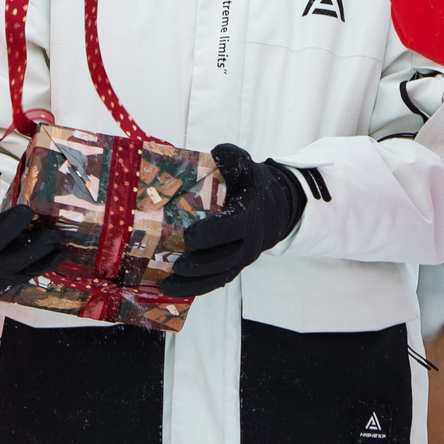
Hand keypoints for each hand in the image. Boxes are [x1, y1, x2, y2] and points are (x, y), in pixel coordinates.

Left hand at [155, 144, 308, 299]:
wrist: (276, 206)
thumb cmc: (253, 185)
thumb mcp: (246, 167)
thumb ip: (232, 158)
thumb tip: (216, 153)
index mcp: (251, 214)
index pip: (234, 228)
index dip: (213, 234)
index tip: (190, 236)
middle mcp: (249, 242)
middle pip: (225, 259)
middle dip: (199, 264)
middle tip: (174, 263)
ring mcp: (242, 258)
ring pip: (220, 276)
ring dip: (193, 283)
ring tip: (167, 285)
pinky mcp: (234, 267)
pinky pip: (217, 282)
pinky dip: (196, 288)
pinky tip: (174, 290)